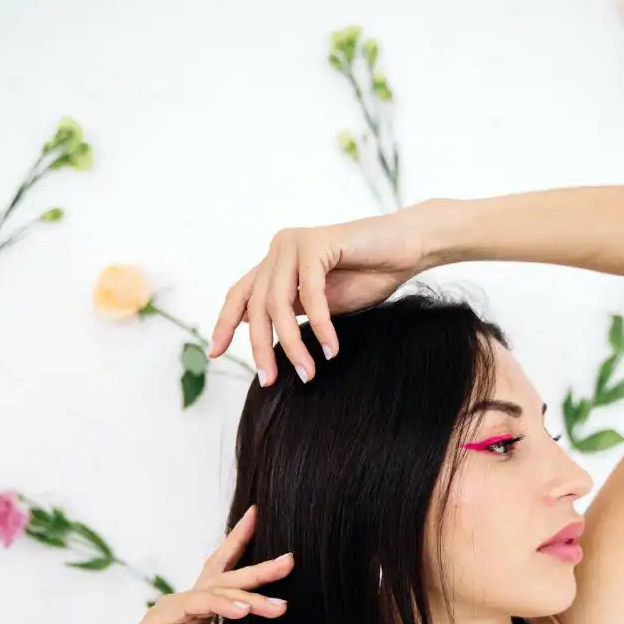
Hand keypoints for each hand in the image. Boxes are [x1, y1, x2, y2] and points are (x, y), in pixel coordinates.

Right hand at [74, 505, 292, 623]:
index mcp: (200, 619)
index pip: (225, 583)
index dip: (247, 561)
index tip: (280, 553)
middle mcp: (187, 609)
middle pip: (225, 577)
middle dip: (259, 569)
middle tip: (289, 560)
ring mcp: (173, 611)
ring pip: (216, 590)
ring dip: (249, 595)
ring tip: (278, 606)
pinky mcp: (160, 619)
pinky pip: (196, 604)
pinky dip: (222, 604)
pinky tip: (244, 610)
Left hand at [207, 202, 437, 385]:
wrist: (408, 248)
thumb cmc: (370, 275)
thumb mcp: (321, 303)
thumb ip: (291, 312)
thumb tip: (260, 334)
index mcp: (276, 262)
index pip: (240, 295)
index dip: (225, 324)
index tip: (215, 353)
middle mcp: (279, 249)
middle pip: (256, 306)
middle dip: (260, 347)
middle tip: (269, 380)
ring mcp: (295, 243)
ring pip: (278, 303)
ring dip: (293, 345)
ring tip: (308, 373)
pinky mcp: (316, 243)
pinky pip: (310, 295)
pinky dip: (320, 326)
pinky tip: (331, 349)